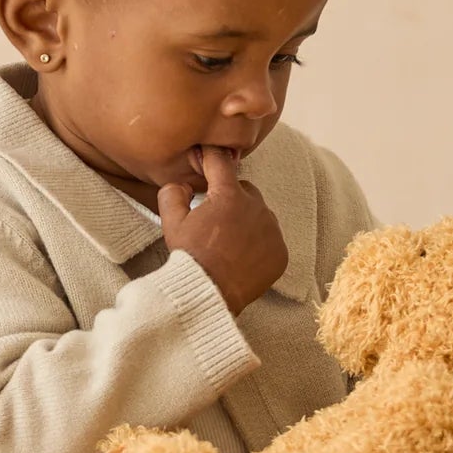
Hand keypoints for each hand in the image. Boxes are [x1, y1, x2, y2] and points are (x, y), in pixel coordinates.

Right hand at [158, 146, 288, 316]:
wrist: (209, 294)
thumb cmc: (189, 257)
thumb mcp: (171, 222)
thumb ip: (173, 193)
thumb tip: (182, 185)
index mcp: (229, 195)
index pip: (221, 163)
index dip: (210, 158)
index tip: (205, 158)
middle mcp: (257, 208)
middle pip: (243, 190)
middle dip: (229, 199)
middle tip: (214, 220)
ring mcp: (272, 231)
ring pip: (259, 215)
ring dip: (246, 222)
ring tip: (227, 243)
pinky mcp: (280, 253)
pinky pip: (270, 240)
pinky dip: (258, 245)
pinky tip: (241, 257)